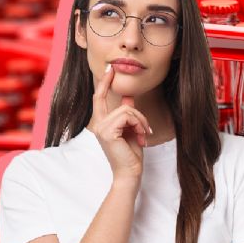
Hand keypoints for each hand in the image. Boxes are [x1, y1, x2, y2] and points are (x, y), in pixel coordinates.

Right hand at [90, 64, 152, 183]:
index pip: (99, 98)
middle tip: (146, 129)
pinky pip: (128, 116)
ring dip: (141, 122)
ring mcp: (101, 127)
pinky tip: (141, 138)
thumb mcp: (131, 130)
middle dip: (137, 114)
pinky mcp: (107, 131)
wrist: (130, 173)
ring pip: (127, 110)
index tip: (110, 69)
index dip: (105, 82)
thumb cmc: (131, 155)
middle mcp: (98, 124)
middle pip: (121, 104)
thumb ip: (128, 114)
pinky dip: (139, 125)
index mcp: (101, 123)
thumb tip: (128, 97)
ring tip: (143, 136)